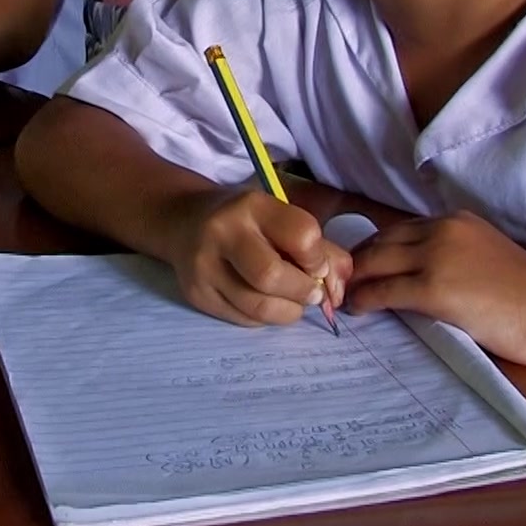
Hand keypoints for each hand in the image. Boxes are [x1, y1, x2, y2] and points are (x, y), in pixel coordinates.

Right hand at [165, 189, 351, 326]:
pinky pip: (243, 319)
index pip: (301, 235)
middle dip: (303, 292)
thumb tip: (340, 291)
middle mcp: (223, 232)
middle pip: (272, 276)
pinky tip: (265, 302)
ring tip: (292, 301)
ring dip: (287, 311)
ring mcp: (204, 266)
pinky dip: (265, 318)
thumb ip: (320, 249)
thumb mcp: (281, 218)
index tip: (317, 265)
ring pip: (258, 307)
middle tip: (311, 293)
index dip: (318, 259)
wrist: (185, 222)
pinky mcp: (197, 295)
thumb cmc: (247, 222)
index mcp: (253, 206)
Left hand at [345, 211, 525, 367]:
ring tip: (342, 296)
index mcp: (455, 221)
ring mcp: (436, 257)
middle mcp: (442, 230)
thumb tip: (421, 274)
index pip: (400, 229)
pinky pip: (384, 291)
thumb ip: (454, 256)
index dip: (376, 248)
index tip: (363, 265)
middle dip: (357, 261)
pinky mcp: (433, 289)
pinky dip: (364, 300)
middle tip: (340, 282)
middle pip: (380, 241)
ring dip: (354, 280)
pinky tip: (356, 309)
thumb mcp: (486, 256)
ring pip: (376, 263)